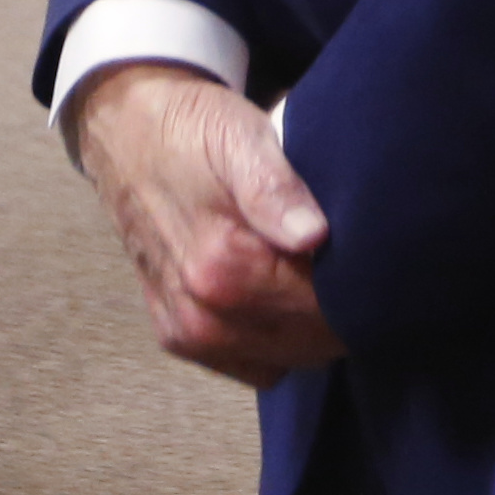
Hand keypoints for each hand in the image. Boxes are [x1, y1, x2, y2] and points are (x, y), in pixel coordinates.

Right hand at [69, 63, 341, 386]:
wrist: (123, 133)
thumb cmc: (191, 130)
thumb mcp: (239, 138)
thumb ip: (275, 190)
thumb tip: (315, 236)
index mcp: (222, 269)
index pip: (326, 311)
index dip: (360, 286)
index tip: (371, 253)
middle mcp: (201, 316)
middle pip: (310, 343)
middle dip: (339, 309)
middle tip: (348, 257)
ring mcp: (188, 335)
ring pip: (286, 358)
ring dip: (308, 326)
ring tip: (309, 270)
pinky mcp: (179, 338)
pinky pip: (254, 364)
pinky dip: (275, 339)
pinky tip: (276, 291)